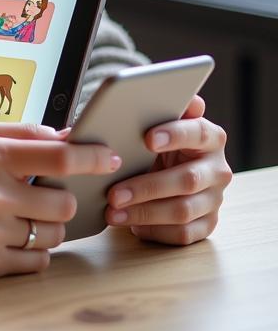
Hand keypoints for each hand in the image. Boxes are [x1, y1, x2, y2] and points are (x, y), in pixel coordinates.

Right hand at [0, 117, 119, 277]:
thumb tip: (68, 137)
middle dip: (63, 198)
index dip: (93, 157)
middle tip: (44, 193)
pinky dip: (32, 250)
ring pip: (52, 236)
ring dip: (46, 225)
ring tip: (21, 214)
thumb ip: (20, 132)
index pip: (61, 158)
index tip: (108, 157)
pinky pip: (36, 263)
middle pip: (65, 204)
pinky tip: (10, 235)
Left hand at [106, 95, 231, 245]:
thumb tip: (164, 96)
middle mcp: (217, 169)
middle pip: (187, 180)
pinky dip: (155, 230)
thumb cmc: (155, 142)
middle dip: (146, 187)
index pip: (198, 132)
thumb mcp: (153, 123)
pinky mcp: (207, 224)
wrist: (165, 168)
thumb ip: (157, 108)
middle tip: (114, 192)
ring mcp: (214, 199)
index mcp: (209, 137)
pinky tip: (131, 225)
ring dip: (144, 212)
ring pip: (183, 210)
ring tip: (113, 211)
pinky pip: (183, 234)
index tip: (147, 139)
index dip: (175, 134)